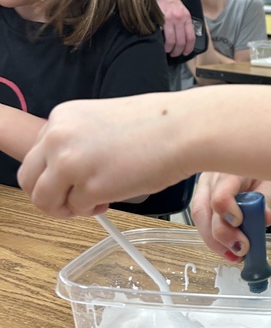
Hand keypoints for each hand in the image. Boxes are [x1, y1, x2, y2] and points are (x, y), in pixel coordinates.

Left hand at [18, 94, 190, 217]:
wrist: (184, 128)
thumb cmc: (157, 125)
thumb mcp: (102, 123)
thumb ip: (79, 141)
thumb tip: (71, 170)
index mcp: (61, 117)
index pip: (36, 155)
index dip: (52, 174)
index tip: (72, 181)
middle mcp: (58, 137)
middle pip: (28, 179)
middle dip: (49, 195)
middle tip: (73, 201)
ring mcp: (71, 162)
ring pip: (43, 200)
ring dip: (65, 207)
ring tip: (92, 202)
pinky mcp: (90, 186)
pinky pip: (77, 209)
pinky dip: (91, 210)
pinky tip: (111, 199)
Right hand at [158, 0, 194, 55]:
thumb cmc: (171, 3)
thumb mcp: (183, 11)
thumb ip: (185, 23)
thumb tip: (186, 39)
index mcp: (187, 17)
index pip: (191, 37)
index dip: (188, 48)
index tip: (185, 53)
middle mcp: (179, 19)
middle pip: (181, 42)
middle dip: (178, 51)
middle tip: (175, 54)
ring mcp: (169, 19)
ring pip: (171, 41)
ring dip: (170, 49)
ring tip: (168, 51)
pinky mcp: (159, 20)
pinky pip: (162, 36)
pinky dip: (162, 43)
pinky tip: (161, 45)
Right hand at [191, 172, 270, 259]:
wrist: (265, 175)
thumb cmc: (270, 177)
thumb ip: (269, 199)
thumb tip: (265, 217)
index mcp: (230, 169)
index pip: (220, 192)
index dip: (226, 211)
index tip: (239, 224)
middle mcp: (211, 178)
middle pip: (204, 210)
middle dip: (221, 235)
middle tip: (241, 250)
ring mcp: (204, 189)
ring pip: (200, 220)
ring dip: (216, 243)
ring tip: (236, 256)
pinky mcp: (203, 201)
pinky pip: (203, 224)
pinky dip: (216, 241)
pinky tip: (229, 251)